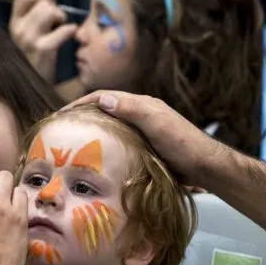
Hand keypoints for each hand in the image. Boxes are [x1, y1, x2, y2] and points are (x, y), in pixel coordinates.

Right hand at [9, 0, 77, 81]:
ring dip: (62, 19)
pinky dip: (71, 31)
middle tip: (58, 25)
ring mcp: (29, 40)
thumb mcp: (30, 38)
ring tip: (62, 31)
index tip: (49, 6)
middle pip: (42, 3)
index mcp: (14, 26)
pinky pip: (64, 29)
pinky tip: (71, 38)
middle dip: (55, 10)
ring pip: (50, 11)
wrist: (34, 93)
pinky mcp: (43, 50)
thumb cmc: (37, 63)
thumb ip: (37, 16)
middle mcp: (18, 31)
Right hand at [65, 91, 226, 184]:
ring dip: (92, 133)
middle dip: (83, 117)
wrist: (204, 166)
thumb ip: (132, 110)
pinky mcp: (144, 148)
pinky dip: (104, 147)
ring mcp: (142, 132)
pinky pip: (118, 144)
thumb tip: (103, 99)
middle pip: (105, 111)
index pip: (104, 97)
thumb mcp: (156, 123)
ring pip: (110, 128)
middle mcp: (139, 115)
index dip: (81, 103)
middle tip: (61, 130)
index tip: (62, 114)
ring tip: (72, 145)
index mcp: (141, 105)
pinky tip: (95, 159)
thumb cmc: (182, 143)